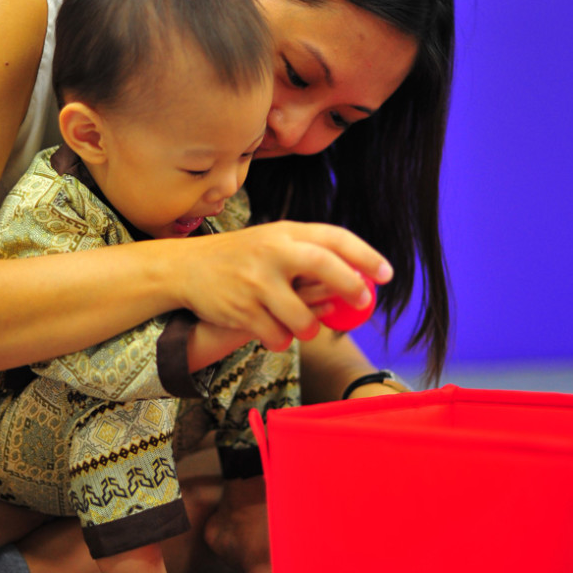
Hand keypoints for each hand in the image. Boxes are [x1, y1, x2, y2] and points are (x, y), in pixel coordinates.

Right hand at [173, 221, 391, 351]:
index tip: (386, 274)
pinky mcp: (241, 310)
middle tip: (362, 301)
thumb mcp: (273, 243)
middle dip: (349, 286)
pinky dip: (281, 340)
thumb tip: (359, 277)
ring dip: (308, 328)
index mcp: (285, 232)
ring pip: (301, 317)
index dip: (365, 256)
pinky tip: (274, 333)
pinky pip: (276, 337)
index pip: (334, 238)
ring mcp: (255, 282)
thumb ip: (310, 254)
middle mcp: (271, 252)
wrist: (186, 268)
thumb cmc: (241, 257)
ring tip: (302, 327)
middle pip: (323, 265)